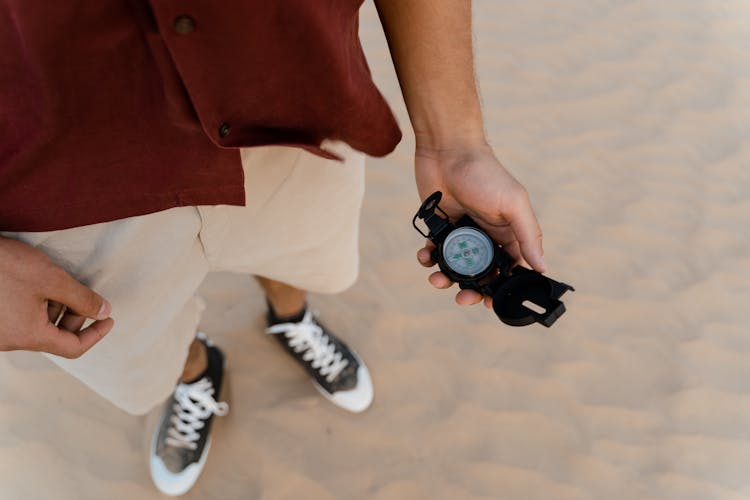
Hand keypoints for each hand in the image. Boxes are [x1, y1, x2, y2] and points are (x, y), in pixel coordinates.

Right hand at [0, 238, 113, 357]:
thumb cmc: (3, 266)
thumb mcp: (51, 279)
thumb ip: (81, 298)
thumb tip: (103, 311)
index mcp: (28, 336)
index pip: (73, 348)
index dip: (96, 334)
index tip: (110, 319)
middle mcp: (10, 341)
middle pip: (55, 338)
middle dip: (74, 317)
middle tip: (81, 293)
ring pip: (37, 327)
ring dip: (54, 310)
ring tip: (54, 282)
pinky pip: (20, 320)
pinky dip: (36, 307)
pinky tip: (35, 284)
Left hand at [414, 143, 544, 307]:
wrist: (447, 150)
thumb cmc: (485, 173)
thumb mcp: (513, 204)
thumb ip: (528, 235)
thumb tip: (543, 267)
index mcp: (509, 233)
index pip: (511, 269)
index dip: (503, 289)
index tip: (492, 304)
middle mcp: (487, 235)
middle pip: (481, 273)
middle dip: (472, 288)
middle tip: (462, 298)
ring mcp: (463, 232)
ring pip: (456, 265)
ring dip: (446, 277)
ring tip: (436, 279)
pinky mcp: (440, 225)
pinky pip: (435, 250)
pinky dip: (429, 257)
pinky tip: (425, 255)